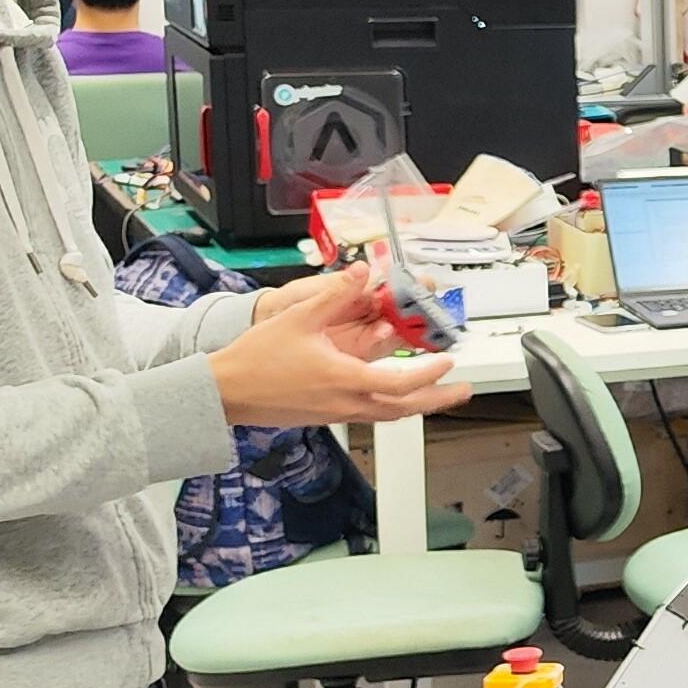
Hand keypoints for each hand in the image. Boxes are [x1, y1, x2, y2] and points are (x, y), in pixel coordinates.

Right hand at [212, 265, 465, 426]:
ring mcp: (337, 414)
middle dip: (438, 400)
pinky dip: (392, 407)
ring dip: (417, 405)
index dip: (430, 373)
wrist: (224, 392)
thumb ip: (335, 294)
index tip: (448, 361)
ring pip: (388, 415)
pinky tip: (394, 396)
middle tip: (463, 391)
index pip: (401, 383)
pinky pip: (370, 415)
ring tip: (438, 395)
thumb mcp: (299, 318)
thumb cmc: (256, 359)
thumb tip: (362, 271)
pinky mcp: (327, 416)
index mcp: (344, 380)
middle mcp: (346, 403)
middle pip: (405, 409)